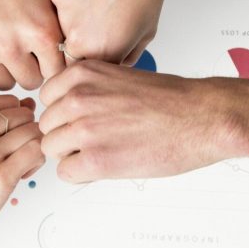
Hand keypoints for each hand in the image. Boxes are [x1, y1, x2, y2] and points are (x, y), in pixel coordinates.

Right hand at [0, 0, 65, 89]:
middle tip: (22, 47)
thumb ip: (64, 25)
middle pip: (30, 82)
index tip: (46, 55)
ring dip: (4, 67)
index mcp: (41, 30)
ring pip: (2, 82)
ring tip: (1, 40)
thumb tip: (81, 50)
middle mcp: (10, 44)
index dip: (52, 63)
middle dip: (29, 67)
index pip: (57, 73)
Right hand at [0, 94, 44, 247]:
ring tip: (17, 165)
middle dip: (26, 133)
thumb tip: (29, 104)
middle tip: (14, 154)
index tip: (5, 138)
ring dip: (32, 148)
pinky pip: (37, 152)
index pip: (9, 100)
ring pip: (34, 132)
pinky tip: (20, 174)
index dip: (14, 119)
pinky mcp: (1, 175)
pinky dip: (36, 162)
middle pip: (24, 115)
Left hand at [39, 61, 235, 182]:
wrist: (201, 118)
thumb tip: (66, 108)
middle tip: (96, 140)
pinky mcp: (95, 159)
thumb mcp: (119, 77)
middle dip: (66, 135)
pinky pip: (65, 172)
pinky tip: (106, 165)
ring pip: (51, 149)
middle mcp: (78, 98)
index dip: (64, 113)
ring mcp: (84, 129)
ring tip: (104, 151)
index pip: (47, 98)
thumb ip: (88, 89)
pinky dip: (82, 173)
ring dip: (72, 155)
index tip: (81, 119)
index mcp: (82, 74)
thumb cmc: (171, 100)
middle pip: (47, 125)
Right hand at [48, 0, 168, 65]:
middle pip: (69, 54)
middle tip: (97, 22)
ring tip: (95, 0)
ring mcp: (62, 17)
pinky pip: (56, 5)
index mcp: (101, 55)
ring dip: (73, 20)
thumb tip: (112, 66)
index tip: (98, 50)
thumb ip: (125, 57)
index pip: (85, 73)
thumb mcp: (145, 34)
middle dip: (80, 44)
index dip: (92, 62)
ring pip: (60, 28)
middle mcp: (78, 40)